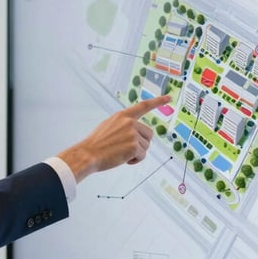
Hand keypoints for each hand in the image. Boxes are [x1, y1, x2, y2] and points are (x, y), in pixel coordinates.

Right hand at [57, 95, 171, 181]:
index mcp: (123, 116)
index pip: (143, 106)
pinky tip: (124, 159)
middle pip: (149, 134)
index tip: (169, 98)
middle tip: (128, 150)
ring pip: (146, 146)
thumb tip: (135, 131)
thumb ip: (123, 125)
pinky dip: (135, 160)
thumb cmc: (96, 143)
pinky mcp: (134, 146)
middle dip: (142, 143)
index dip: (157, 101)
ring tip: (122, 154)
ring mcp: (132, 133)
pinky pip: (142, 156)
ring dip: (137, 153)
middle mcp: (129, 122)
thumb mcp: (108, 125)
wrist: (88, 154)